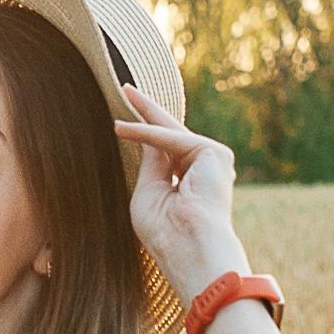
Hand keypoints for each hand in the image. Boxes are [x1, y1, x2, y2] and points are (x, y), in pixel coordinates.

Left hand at [113, 90, 247, 304]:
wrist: (189, 247)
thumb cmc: (165, 233)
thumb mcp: (148, 192)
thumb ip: (150, 163)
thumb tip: (147, 135)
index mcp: (188, 182)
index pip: (164, 151)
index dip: (144, 132)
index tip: (122, 119)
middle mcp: (203, 169)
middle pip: (171, 132)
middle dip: (148, 109)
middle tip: (126, 86)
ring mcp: (211, 160)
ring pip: (169, 132)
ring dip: (145, 114)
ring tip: (123, 89)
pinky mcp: (213, 153)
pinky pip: (171, 138)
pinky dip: (146, 132)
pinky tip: (121, 128)